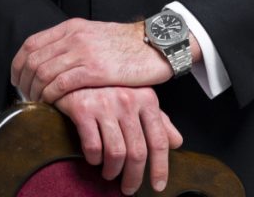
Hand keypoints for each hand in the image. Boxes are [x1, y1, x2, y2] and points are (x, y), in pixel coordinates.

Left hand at [12, 18, 199, 102]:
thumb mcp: (93, 36)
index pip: (31, 44)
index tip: (18, 81)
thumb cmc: (125, 46)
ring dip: (35, 93)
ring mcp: (83, 51)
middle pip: (32, 60)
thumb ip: (72, 44)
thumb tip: (50, 62)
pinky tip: (52, 105)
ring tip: (38, 105)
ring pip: (42, 73)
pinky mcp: (94, 69)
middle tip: (26, 98)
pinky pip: (60, 84)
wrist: (154, 45)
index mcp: (71, 27)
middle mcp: (73, 36)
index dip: (18, 65)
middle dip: (23, 83)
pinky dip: (50, 97)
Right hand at [55, 85, 182, 194]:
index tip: (158, 186)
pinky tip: (94, 158)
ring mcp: (105, 104)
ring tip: (110, 173)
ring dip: (113, 171)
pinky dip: (94, 159)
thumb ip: (158, 120)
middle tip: (129, 189)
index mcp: (146, 97)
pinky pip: (93, 147)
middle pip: (137, 152)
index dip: (160, 168)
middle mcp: (128, 100)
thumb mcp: (138, 97)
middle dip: (134, 178)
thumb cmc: (111, 85)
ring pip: (116, 154)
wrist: (76, 68)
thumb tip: (177, 142)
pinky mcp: (83, 109)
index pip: (159, 140)